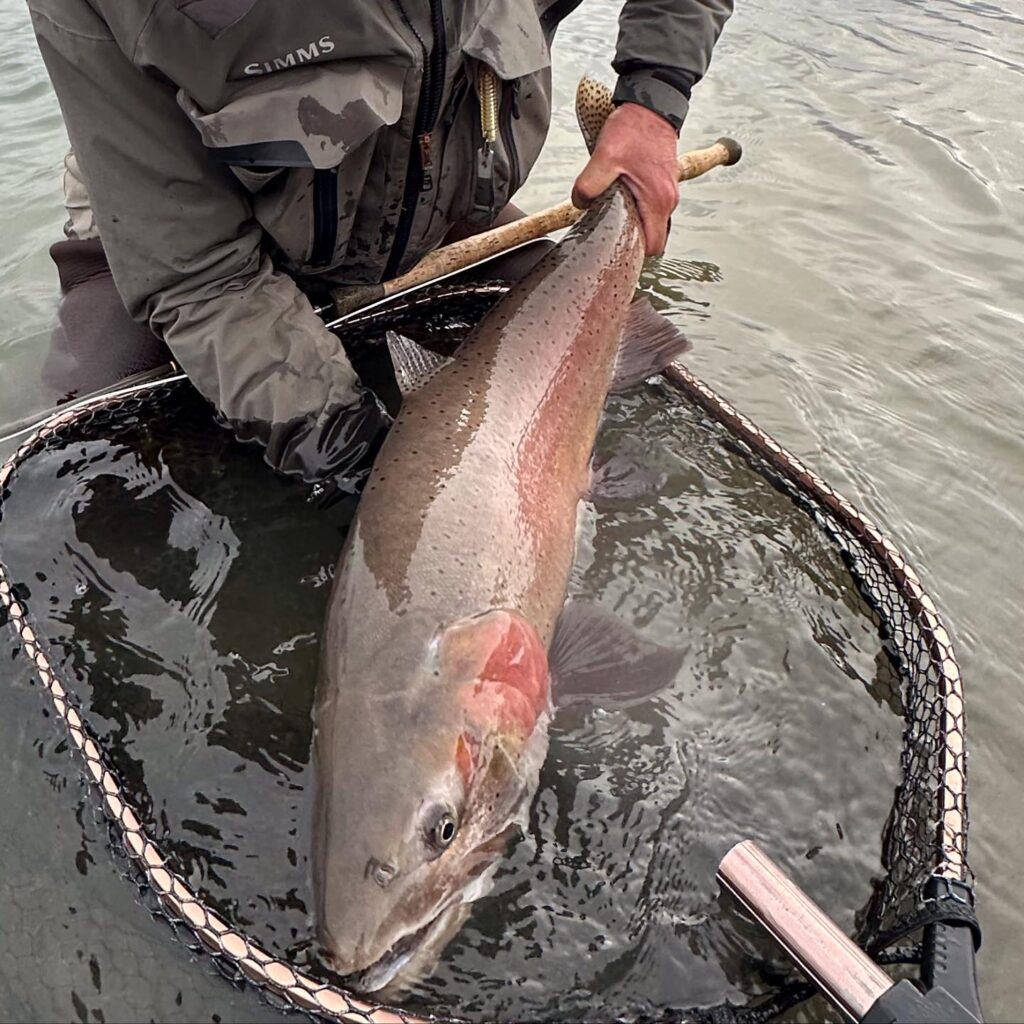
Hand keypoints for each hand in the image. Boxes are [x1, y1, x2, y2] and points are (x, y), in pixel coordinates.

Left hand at [571, 102, 679, 256]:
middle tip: (608, 230)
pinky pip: (652, 205)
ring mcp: (668, 191)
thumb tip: (580, 204)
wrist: (652, 103)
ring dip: (633, 220)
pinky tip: (620, 196)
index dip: (636, 251)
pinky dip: (638, 206)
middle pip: (652, 236)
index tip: (616, 247)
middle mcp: (668, 200)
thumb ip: (589, 185)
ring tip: (612, 210)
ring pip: (651, 220)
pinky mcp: (663, 182)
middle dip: (632, 237)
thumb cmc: (634, 129)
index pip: (654, 246)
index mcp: (658, 201)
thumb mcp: (605, 157)